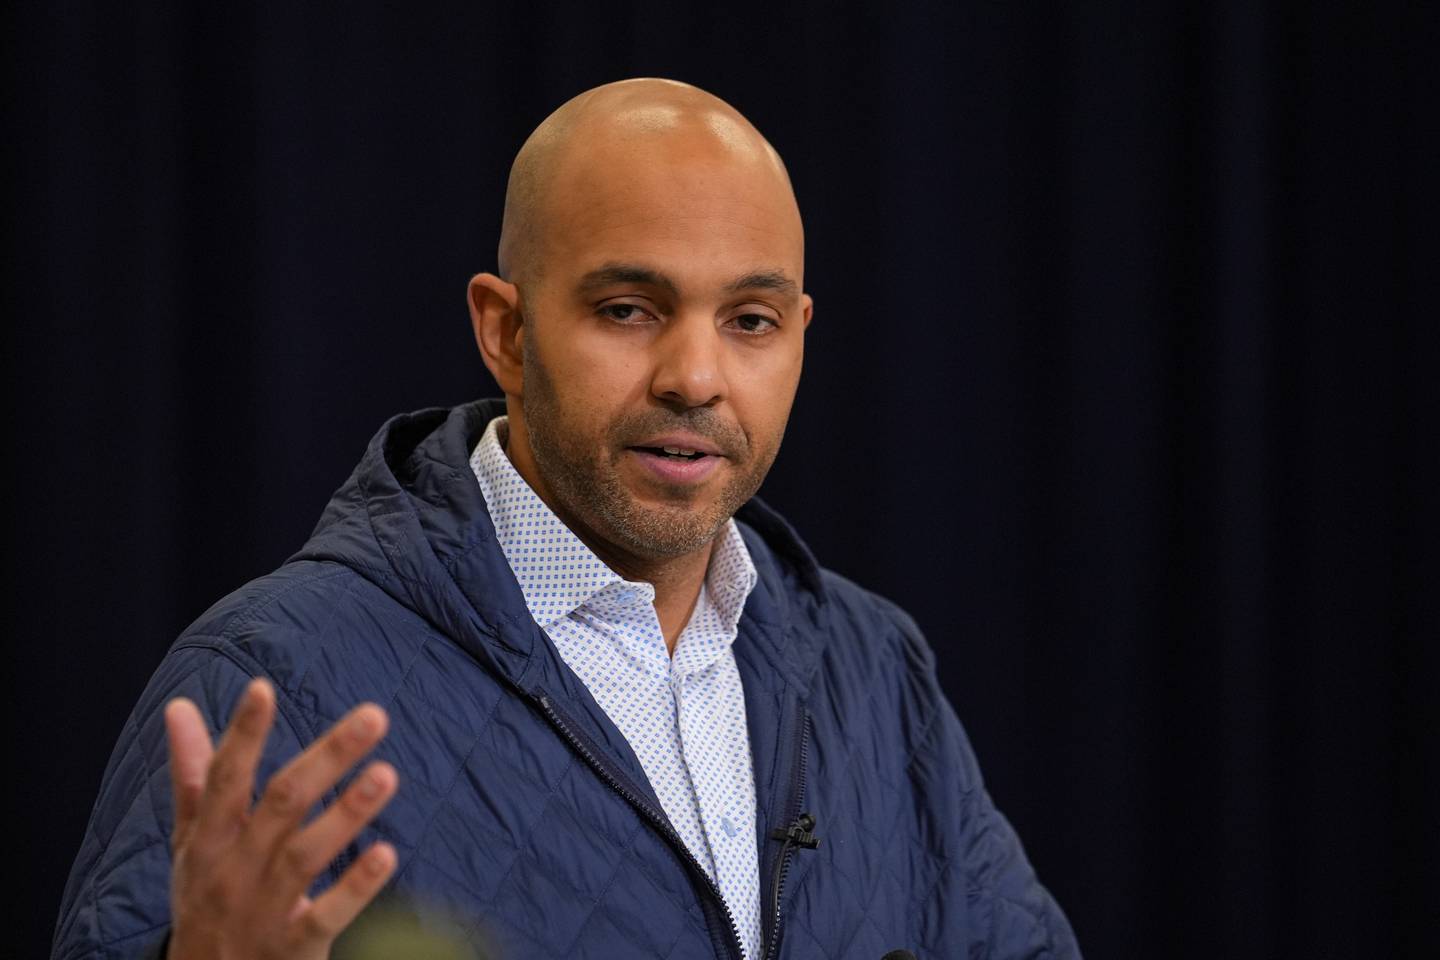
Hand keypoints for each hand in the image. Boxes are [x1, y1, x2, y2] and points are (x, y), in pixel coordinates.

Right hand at [163, 678, 399, 959]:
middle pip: (282, 803)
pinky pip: (326, 915)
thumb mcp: (191, 840)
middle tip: (375, 716)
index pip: (224, 777)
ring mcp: (263, 908)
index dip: (241, 734)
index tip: (262, 688)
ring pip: (305, 855)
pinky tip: (387, 854)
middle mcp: (233, 868)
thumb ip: (193, 775)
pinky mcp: (293, 946)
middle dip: (328, 757)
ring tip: (387, 774)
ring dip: (347, 813)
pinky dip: (355, 887)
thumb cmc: (205, 896)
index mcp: (210, 837)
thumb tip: (180, 707)